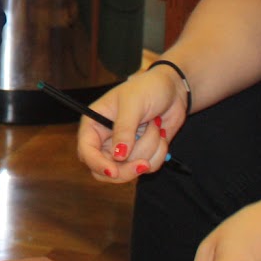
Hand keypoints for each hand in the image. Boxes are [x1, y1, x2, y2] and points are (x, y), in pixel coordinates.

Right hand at [76, 65, 185, 180]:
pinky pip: (148, 168)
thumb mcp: (133, 104)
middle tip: (144, 164)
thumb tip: (118, 155)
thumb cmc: (147, 88)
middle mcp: (105, 140)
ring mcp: (124, 150)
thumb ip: (124, 129)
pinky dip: (159, 154)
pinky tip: (161, 134)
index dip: (97, 164)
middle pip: (105, 171)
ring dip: (149, 150)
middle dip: (126, 169)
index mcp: (94, 124)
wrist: (173, 90)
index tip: (114, 171)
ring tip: (155, 126)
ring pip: (130, 169)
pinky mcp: (142, 155)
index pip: (87, 152)